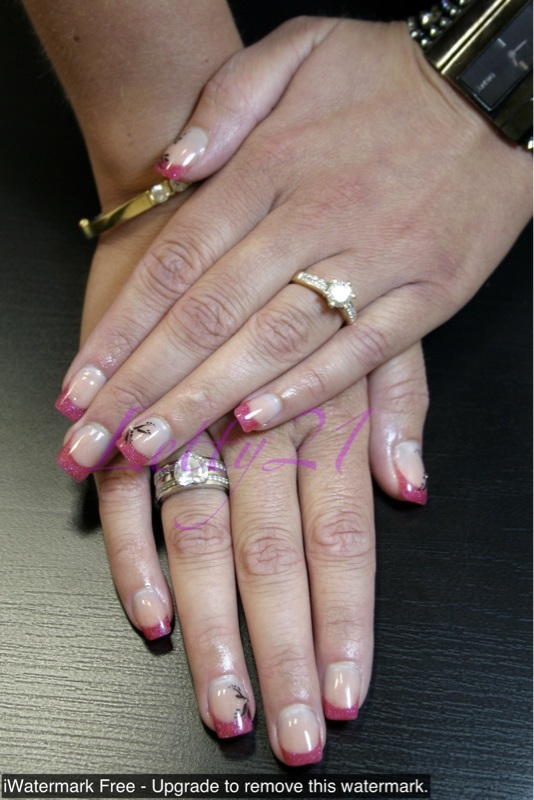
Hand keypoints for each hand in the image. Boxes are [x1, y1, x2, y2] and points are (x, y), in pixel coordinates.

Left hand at [53, 17, 530, 480]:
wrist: (494, 94)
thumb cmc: (390, 78)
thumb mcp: (300, 48)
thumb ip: (226, 103)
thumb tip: (169, 168)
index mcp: (273, 167)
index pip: (175, 262)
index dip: (121, 330)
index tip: (80, 382)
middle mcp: (314, 218)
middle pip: (209, 315)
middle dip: (143, 384)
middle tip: (94, 438)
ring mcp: (373, 261)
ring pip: (272, 341)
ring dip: (205, 398)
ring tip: (151, 446)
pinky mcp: (426, 295)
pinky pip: (359, 352)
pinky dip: (306, 388)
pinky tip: (254, 422)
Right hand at [74, 188, 428, 766]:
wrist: (213, 177)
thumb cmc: (306, 246)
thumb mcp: (386, 314)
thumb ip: (398, 403)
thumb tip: (410, 486)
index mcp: (329, 410)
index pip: (343, 541)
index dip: (345, 621)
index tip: (343, 691)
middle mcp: (263, 423)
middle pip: (272, 558)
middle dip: (278, 648)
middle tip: (277, 726)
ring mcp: (194, 417)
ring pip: (202, 535)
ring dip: (206, 622)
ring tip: (215, 690)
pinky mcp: (136, 411)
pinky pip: (132, 491)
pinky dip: (133, 549)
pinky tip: (145, 612)